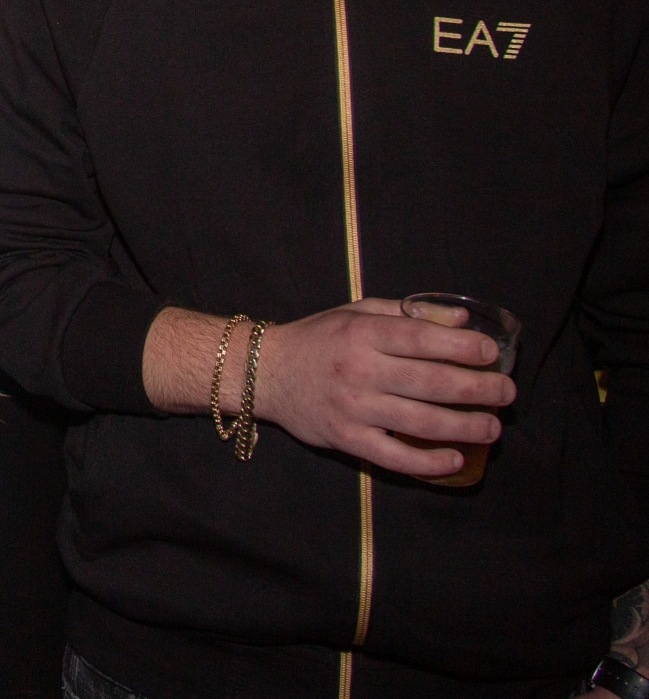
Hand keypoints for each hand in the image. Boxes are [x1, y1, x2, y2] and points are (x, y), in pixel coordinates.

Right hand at [254, 298, 515, 479]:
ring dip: (465, 426)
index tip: (491, 353)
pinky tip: (455, 459)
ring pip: (421, 422)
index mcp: (362, 334)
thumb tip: (461, 320)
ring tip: (492, 426)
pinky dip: (429, 462)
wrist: (267, 372)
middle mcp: (360, 371)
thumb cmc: (319, 339)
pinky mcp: (348, 439)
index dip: (462, 346)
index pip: (421, 339)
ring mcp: (354, 408)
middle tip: (507, 392)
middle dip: (478, 388)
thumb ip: (407, 315)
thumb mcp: (357, 313)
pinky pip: (396, 457)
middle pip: (431, 382)